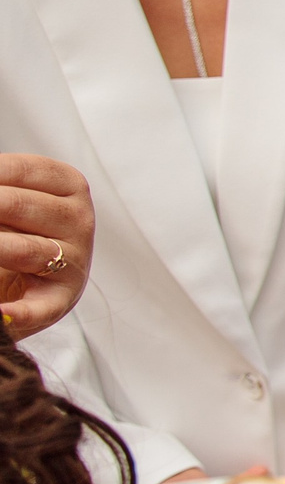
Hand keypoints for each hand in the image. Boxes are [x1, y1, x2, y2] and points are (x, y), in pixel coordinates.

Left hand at [0, 155, 93, 338]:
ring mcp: (73, 260)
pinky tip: (0, 312)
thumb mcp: (5, 200)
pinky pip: (40, 306)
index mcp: (67, 186)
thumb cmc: (9, 229)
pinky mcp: (61, 299)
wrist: (23, 277)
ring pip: (23, 250)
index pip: (19, 170)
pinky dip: (19, 312)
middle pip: (17, 205)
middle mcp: (77, 220)